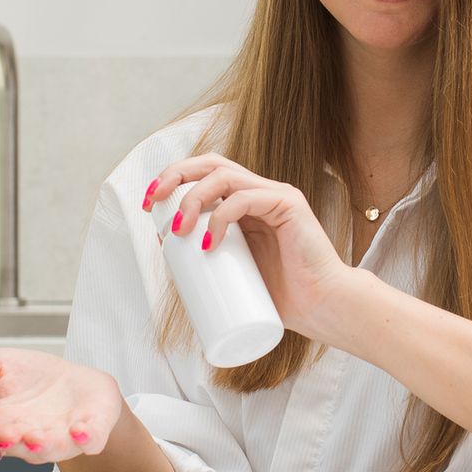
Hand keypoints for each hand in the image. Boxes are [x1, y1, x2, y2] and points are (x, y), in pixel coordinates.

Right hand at [0, 344, 123, 468]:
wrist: (75, 385)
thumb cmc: (32, 380)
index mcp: (0, 427)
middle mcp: (28, 440)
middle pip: (14, 449)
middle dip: (8, 443)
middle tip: (2, 435)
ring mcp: (60, 439)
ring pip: (50, 449)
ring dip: (43, 445)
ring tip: (36, 438)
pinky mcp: (91, 432)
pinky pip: (89, 440)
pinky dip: (85, 437)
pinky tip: (81, 430)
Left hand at [142, 154, 355, 343]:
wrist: (322, 308)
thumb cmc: (282, 297)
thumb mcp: (233, 273)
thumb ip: (208, 259)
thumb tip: (167, 251)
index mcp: (245, 204)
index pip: (204, 174)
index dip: (173, 181)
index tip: (149, 207)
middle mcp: (259, 192)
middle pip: (210, 163)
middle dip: (175, 175)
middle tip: (153, 202)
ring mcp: (275, 195)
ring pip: (224, 175)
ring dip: (193, 197)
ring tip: (179, 229)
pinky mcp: (289, 205)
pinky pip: (247, 198)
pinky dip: (221, 216)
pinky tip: (208, 241)